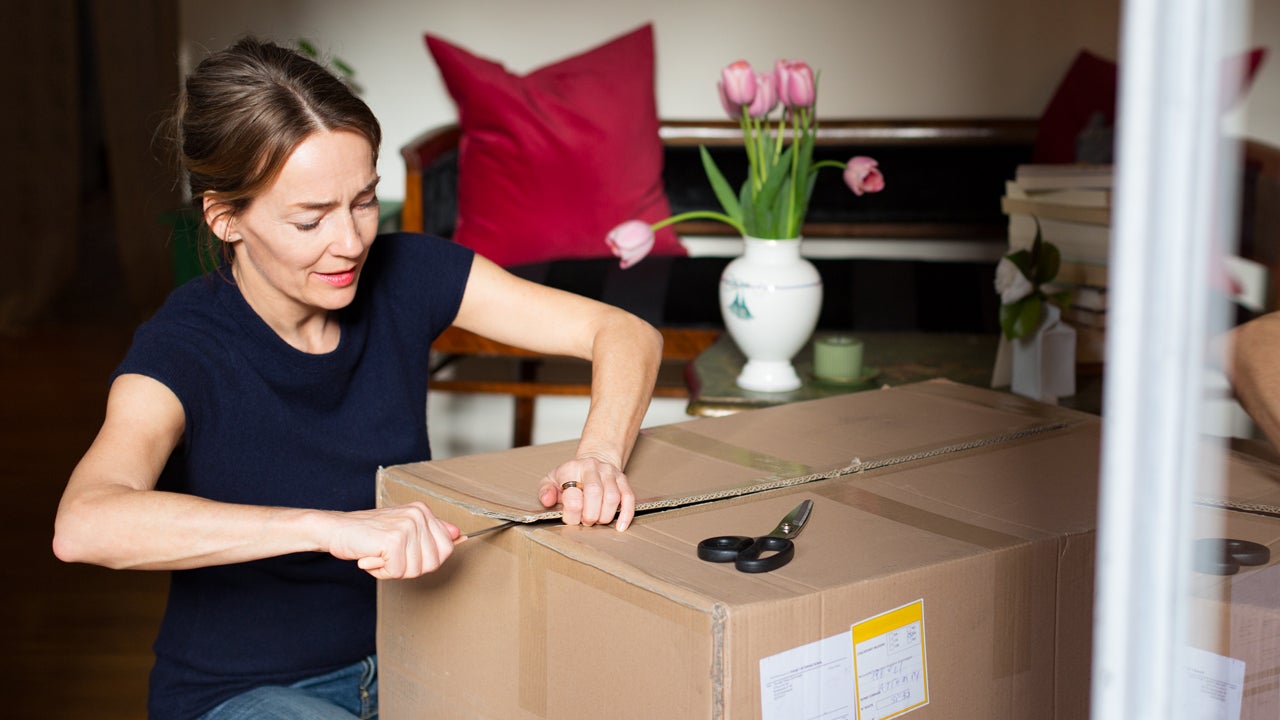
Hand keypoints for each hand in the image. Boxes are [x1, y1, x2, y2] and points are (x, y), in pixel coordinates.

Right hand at [327, 502, 460, 579]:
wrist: (336, 530)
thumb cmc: (367, 534)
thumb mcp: (402, 529)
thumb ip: (430, 532)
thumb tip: (458, 535)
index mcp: (423, 511)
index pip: (446, 548)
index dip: (426, 560)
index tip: (407, 554)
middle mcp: (418, 515)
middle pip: (433, 563)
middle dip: (410, 568)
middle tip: (389, 556)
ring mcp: (407, 526)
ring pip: (415, 570)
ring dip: (393, 570)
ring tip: (379, 555)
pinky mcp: (393, 540)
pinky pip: (397, 572)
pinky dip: (381, 571)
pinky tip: (371, 557)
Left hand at [538, 454, 634, 530]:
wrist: (592, 462)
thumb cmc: (570, 477)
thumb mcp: (552, 480)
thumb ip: (546, 491)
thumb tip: (547, 501)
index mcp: (572, 468)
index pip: (573, 494)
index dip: (572, 513)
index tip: (571, 519)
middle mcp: (592, 467)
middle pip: (594, 493)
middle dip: (590, 515)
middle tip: (585, 521)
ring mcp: (609, 473)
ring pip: (612, 497)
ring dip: (605, 516)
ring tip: (598, 520)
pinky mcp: (623, 480)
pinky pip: (628, 498)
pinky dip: (626, 514)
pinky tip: (620, 526)